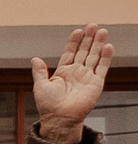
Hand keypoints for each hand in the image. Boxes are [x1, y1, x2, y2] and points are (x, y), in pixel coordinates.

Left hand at [33, 25, 113, 143]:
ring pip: (94, 56)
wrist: (60, 119)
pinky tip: (108, 46)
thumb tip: (34, 58)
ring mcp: (87, 77)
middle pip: (84, 51)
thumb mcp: (41, 85)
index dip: (74, 42)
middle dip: (89, 38)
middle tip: (93, 25)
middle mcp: (76, 72)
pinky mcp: (96, 83)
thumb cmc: (48, 105)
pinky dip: (106, 57)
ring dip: (99, 44)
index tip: (77, 31)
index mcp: (63, 72)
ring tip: (102, 31)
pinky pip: (102, 68)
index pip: (70, 52)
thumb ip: (39, 72)